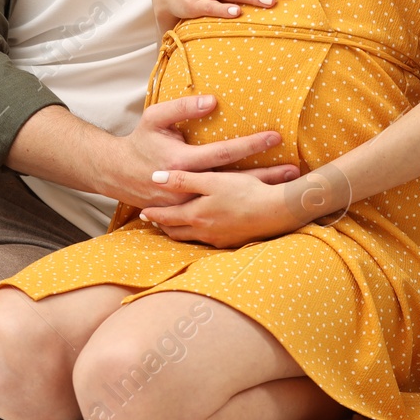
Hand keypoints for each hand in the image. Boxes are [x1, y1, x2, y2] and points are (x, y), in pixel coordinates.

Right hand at [111, 93, 297, 209]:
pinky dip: (240, 210)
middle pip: (234, 181)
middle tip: (294, 171)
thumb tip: (212, 100)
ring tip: (286, 190)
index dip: (250, 145)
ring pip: (229, 200)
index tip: (275, 137)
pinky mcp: (187, 214)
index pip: (224, 152)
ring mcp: (188, 205)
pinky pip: (217, 212)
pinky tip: (261, 207)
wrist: (118, 174)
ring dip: (258, 195)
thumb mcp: (156, 118)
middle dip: (266, 176)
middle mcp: (188, 187)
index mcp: (182, 162)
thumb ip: (183, 107)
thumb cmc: (140, 141)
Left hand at [138, 164, 319, 248]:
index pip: (166, 217)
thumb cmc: (244, 193)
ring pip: (191, 237)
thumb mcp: (211, 181)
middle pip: (176, 231)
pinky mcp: (232, 241)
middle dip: (164, 225)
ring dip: (180, 231)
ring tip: (174, 225)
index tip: (143, 211)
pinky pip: (207, 240)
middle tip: (154, 221)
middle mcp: (203, 231)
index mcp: (195, 216)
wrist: (276, 212)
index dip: (154, 214)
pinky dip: (198, 234)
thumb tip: (155, 178)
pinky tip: (203, 229)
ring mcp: (218, 239)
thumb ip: (182, 180)